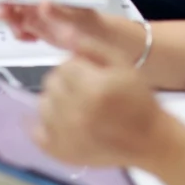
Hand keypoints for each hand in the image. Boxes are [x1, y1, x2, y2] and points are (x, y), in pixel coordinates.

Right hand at [0, 0, 144, 62]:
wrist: (95, 43)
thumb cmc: (89, 29)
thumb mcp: (76, 22)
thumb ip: (58, 13)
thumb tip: (41, 4)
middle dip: (8, 3)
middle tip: (2, 16)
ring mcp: (37, 6)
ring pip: (15, 8)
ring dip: (13, 21)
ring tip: (25, 35)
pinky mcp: (34, 20)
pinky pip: (18, 24)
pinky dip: (20, 32)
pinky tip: (32, 39)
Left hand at [36, 57, 171, 168]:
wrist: (148, 140)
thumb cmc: (138, 99)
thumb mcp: (122, 64)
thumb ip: (91, 47)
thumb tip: (63, 32)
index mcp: (93, 88)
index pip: (64, 66)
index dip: (77, 67)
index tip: (91, 74)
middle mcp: (76, 113)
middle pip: (51, 83)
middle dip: (66, 82)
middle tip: (84, 89)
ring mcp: (66, 136)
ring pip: (43, 104)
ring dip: (56, 101)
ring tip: (76, 106)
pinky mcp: (61, 152)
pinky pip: (36, 132)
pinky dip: (45, 125)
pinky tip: (63, 122)